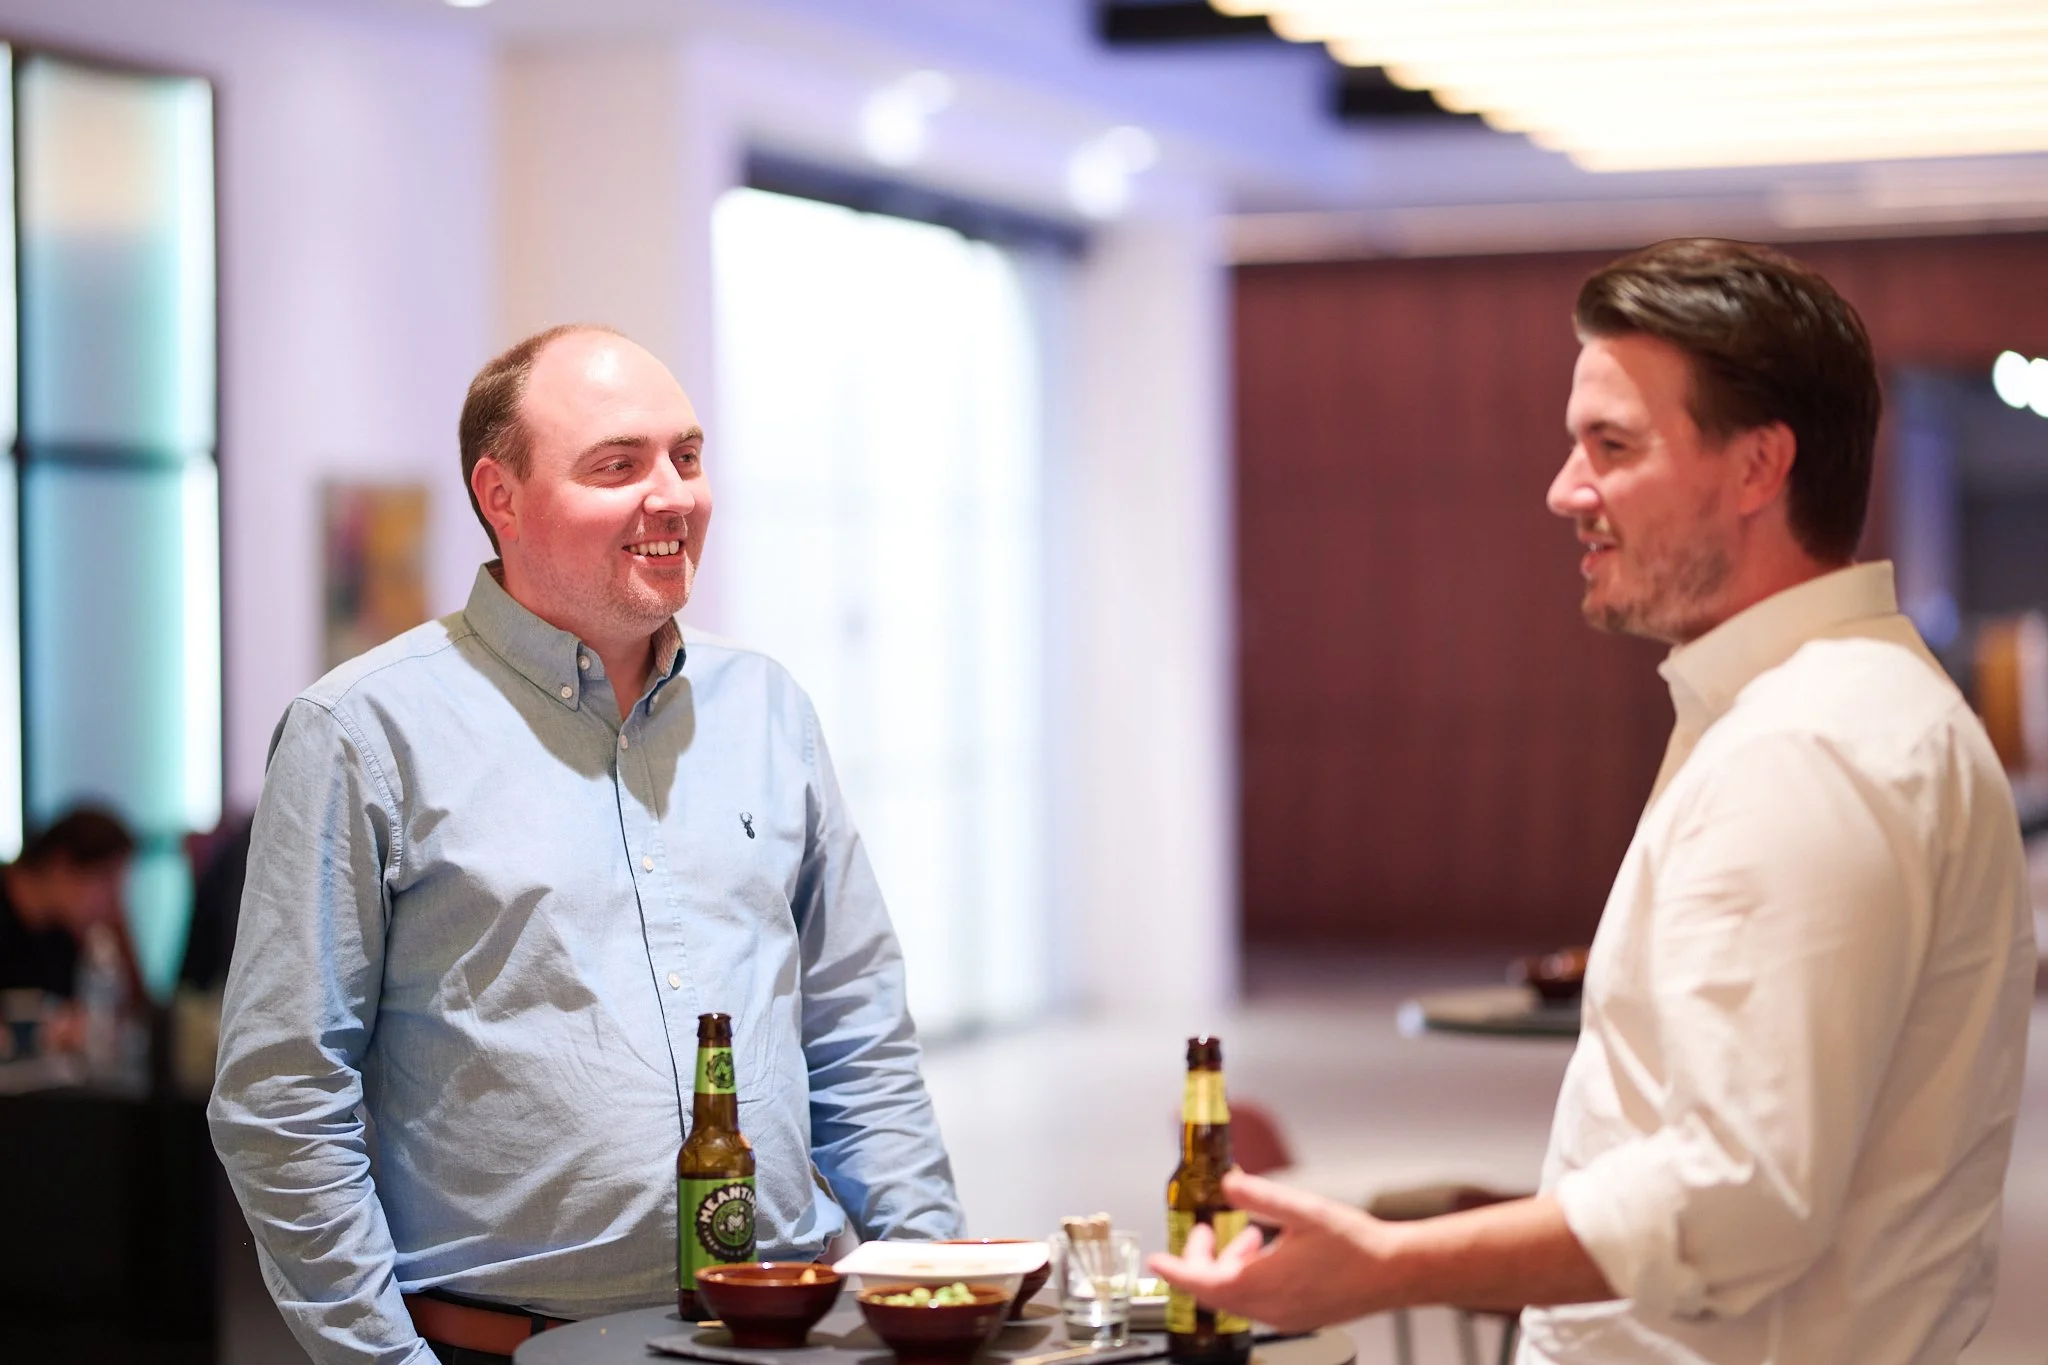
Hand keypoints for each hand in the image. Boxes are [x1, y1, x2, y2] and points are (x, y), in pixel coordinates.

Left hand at [1148, 1170, 1407, 1331]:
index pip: (1204, 1284)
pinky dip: (1249, 1276)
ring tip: (1245, 1233)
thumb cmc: (1357, 1244)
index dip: (1176, 1272)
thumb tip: (1227, 1183)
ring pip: (1237, 1297)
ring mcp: (1285, 1316)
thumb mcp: (1303, 1209)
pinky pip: (1258, 1301)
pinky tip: (1267, 1250)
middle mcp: (1271, 1307)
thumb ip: (1259, 1195)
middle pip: (1216, 1292)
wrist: (1396, 1272)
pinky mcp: (1299, 1316)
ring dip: (1229, 1266)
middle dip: (1203, 1260)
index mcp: (1266, 1283)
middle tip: (1205, 1230)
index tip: (1157, 1262)